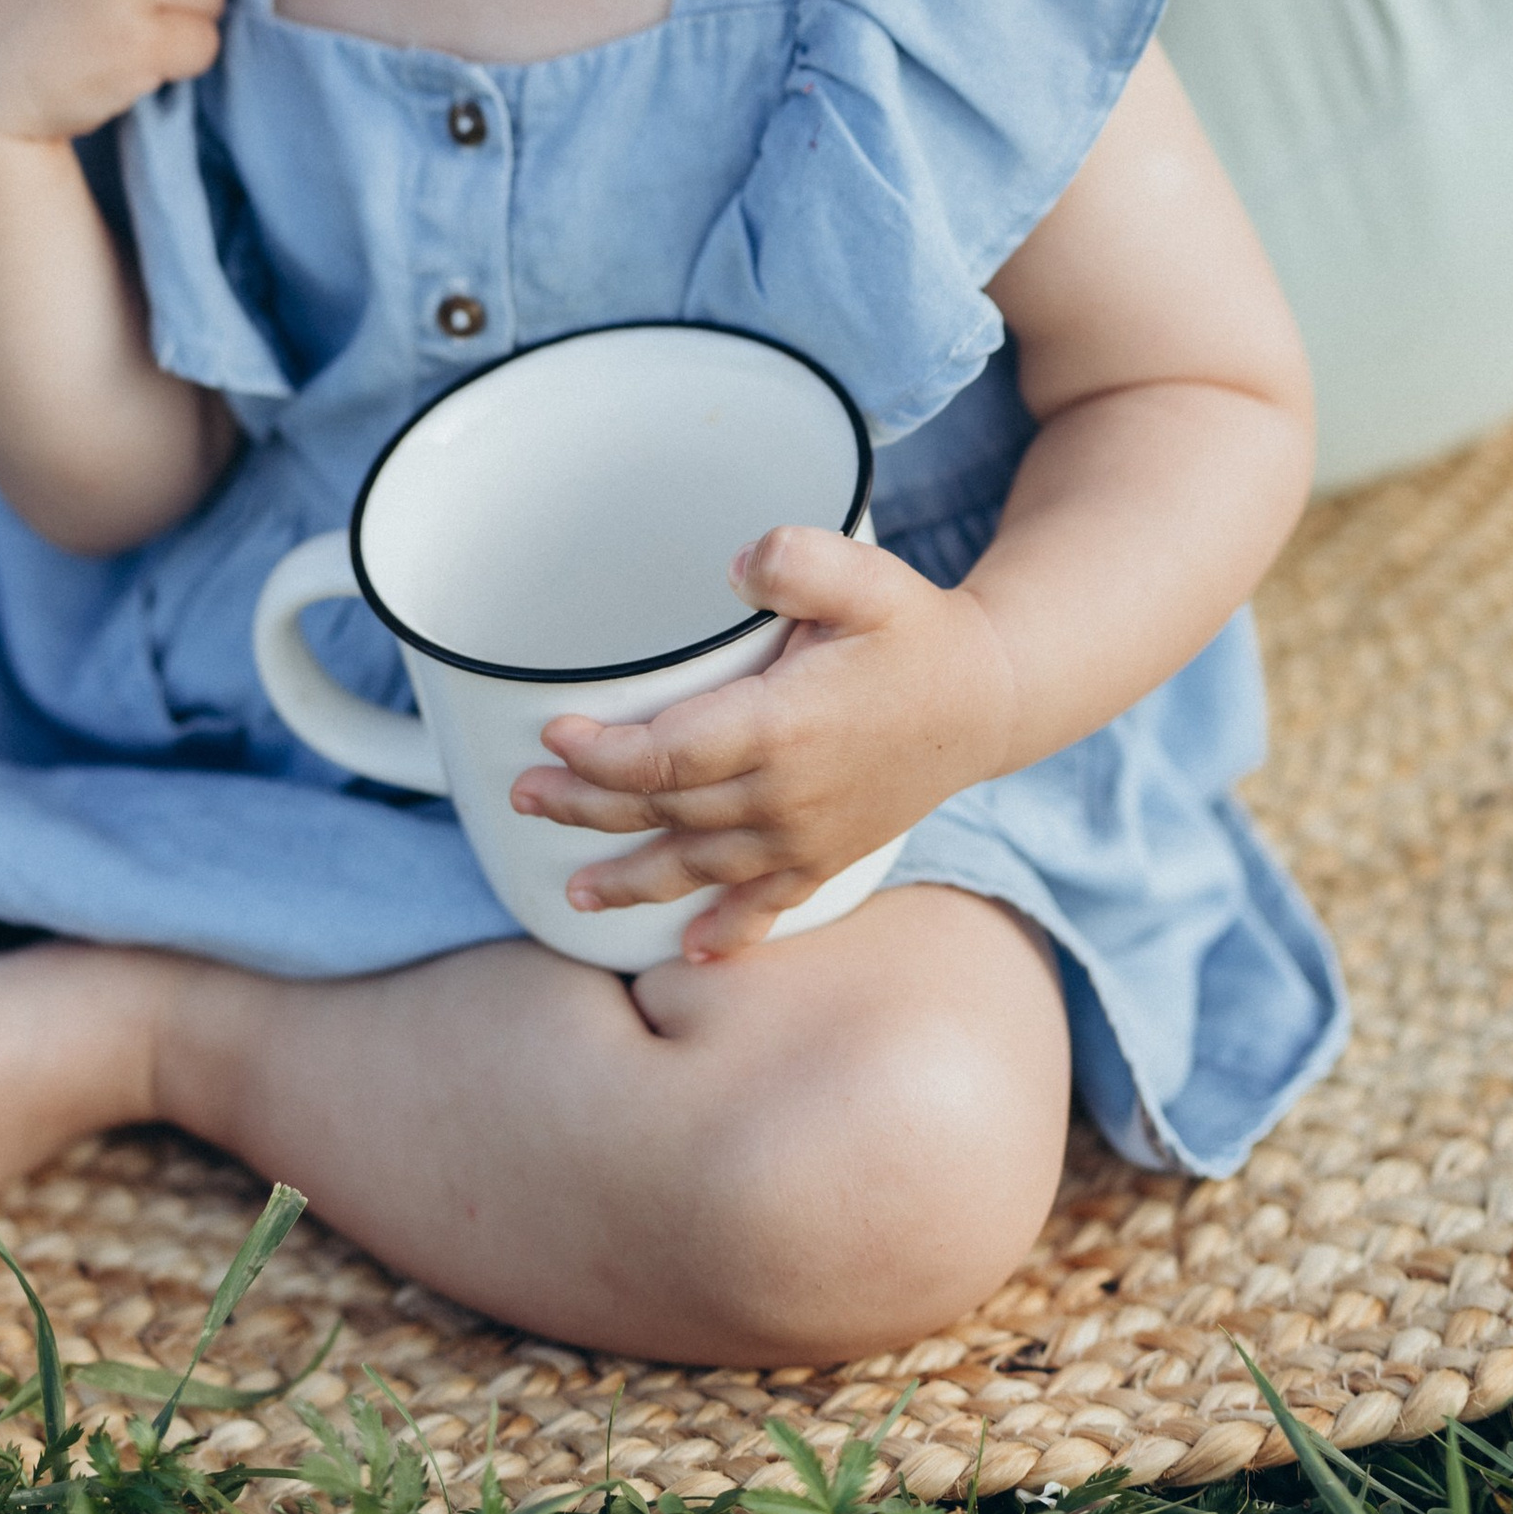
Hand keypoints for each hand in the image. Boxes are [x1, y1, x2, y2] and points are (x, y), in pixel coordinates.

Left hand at [509, 527, 1020, 962]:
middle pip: (666, 813)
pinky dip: (729, 931)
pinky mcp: (828, 855)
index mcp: (784, 727)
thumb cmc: (914, 629)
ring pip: (701, 867)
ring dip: (634, 881)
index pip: (669, 757)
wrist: (989, 698)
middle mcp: (788, 795)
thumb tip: (735, 570)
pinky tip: (693, 953)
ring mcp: (808, 836)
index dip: (602, 754)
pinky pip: (769, 903)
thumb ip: (798, 560)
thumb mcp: (865, 574)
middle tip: (523, 799)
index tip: (552, 734)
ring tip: (574, 893)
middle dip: (587, 809)